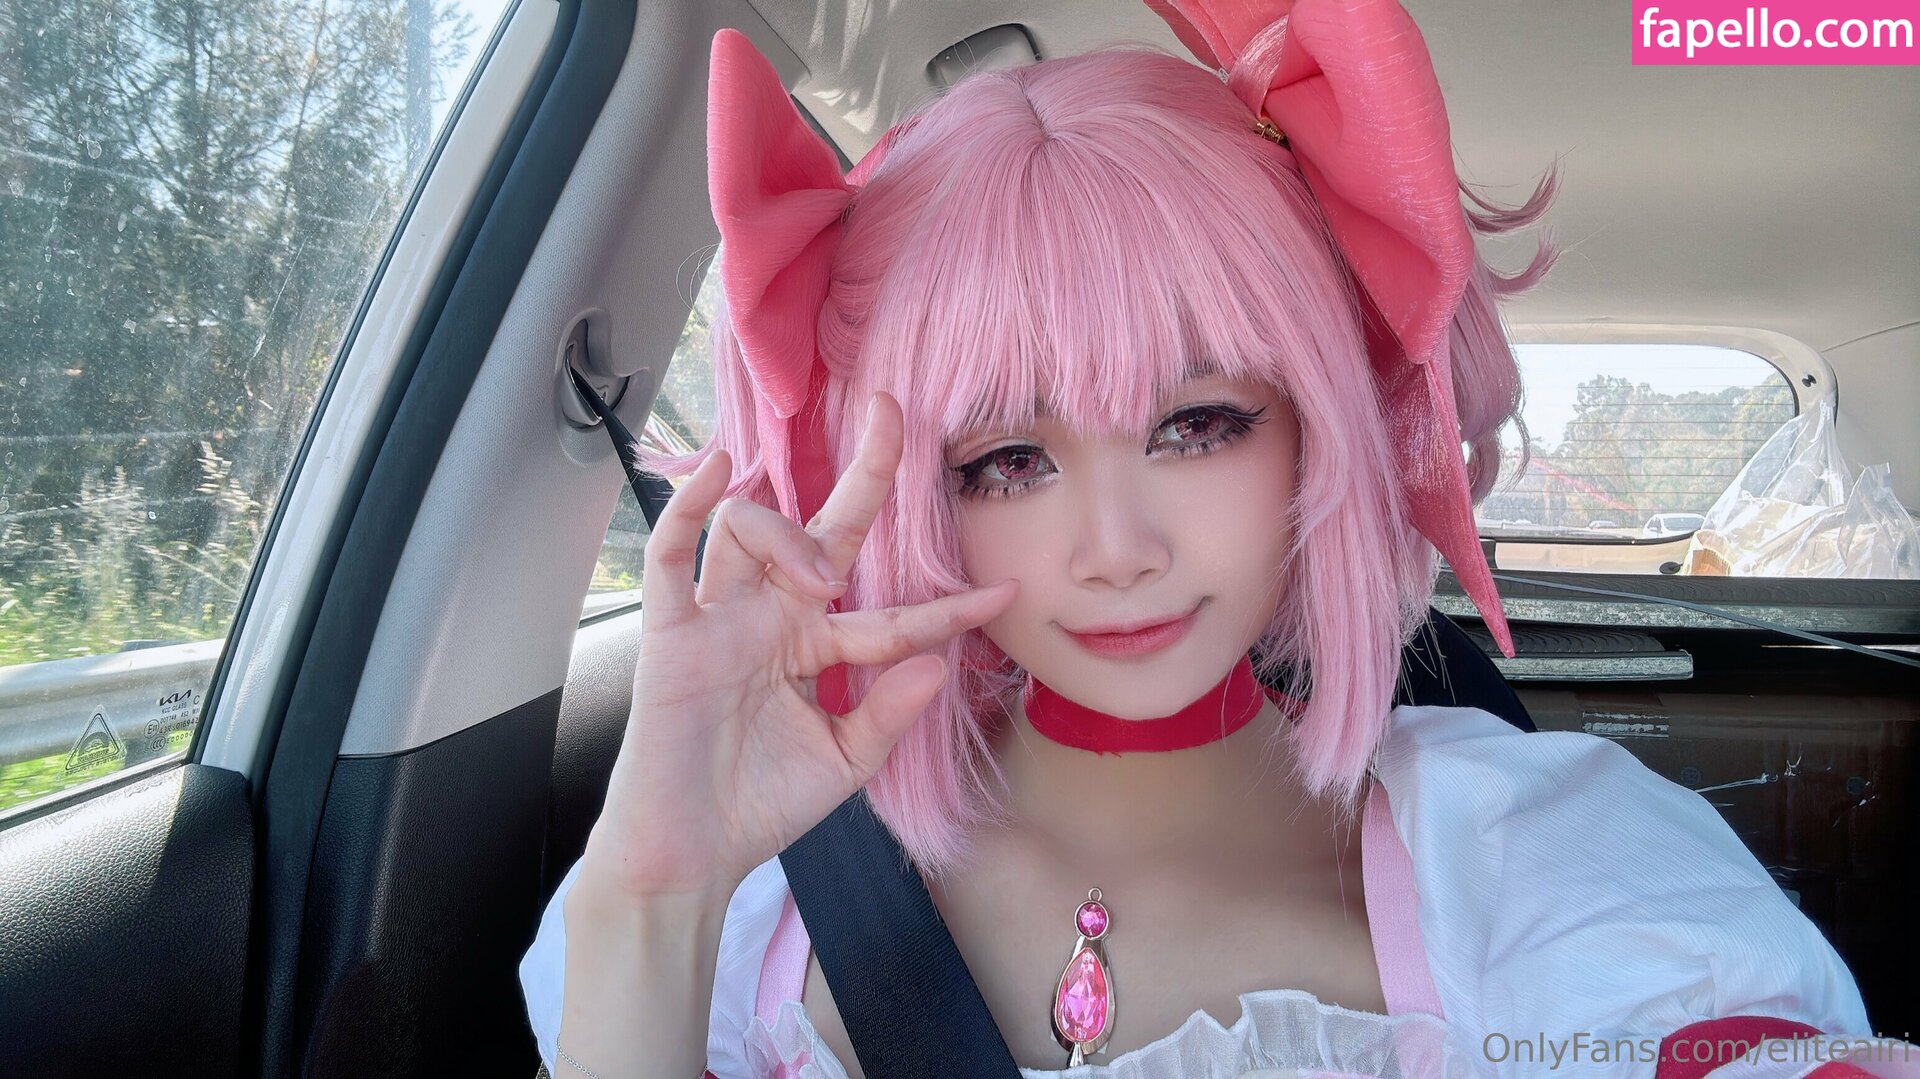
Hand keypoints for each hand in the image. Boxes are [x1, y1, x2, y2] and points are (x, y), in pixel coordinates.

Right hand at [582, 391, 1017, 898]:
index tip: (1007, 594)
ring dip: (791, 535)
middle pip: (827, 524)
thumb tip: (939, 663)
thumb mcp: (846, 762)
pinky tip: (719, 471)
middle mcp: (774, 618)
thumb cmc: (759, 807)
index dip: (948, 605)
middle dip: (866, 468)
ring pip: (753, 528)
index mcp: (817, 646)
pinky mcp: (671, 633)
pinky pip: (674, 554)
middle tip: (898, 413)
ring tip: (819, 580)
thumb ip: (891, 712)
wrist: (688, 857)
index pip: (893, 610)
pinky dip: (689, 507)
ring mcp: (722, 618)